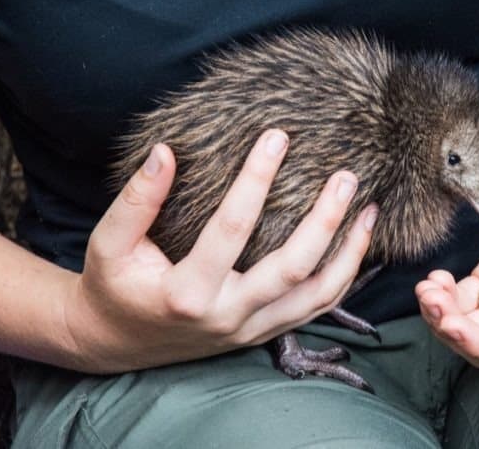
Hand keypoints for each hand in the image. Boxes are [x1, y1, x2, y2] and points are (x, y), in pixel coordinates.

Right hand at [61, 130, 376, 372]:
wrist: (116, 342)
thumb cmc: (114, 284)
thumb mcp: (109, 242)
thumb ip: (137, 199)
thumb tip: (165, 151)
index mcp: (187, 293)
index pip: (231, 229)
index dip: (256, 179)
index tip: (277, 136)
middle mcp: (227, 316)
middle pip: (293, 267)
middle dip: (325, 219)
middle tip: (346, 175)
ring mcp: (250, 329)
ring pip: (318, 295)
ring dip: (349, 252)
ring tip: (369, 209)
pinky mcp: (264, 333)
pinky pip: (317, 308)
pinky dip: (344, 277)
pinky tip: (358, 243)